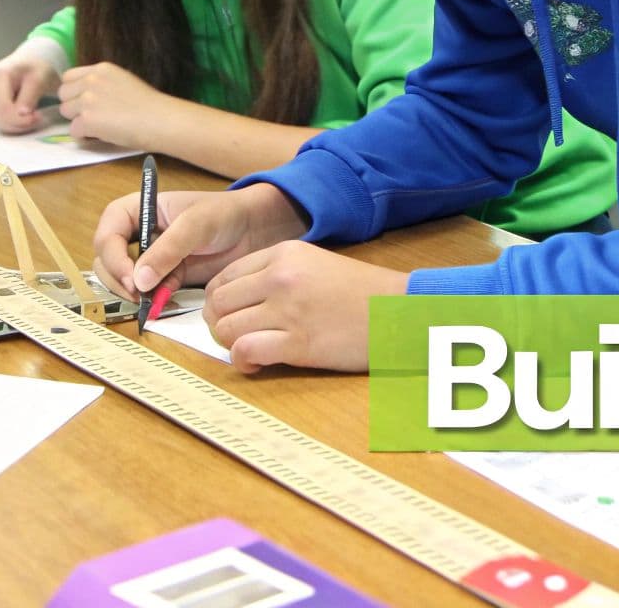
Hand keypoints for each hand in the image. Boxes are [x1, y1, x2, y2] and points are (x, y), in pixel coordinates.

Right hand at [0, 48, 60, 133]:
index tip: (37, 117)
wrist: (31, 62)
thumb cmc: (36, 68)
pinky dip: (12, 123)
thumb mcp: (39, 79)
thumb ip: (30, 96)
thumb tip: (22, 113)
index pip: (2, 108)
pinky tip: (23, 116)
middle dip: (19, 123)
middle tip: (37, 118)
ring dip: (16, 125)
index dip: (20, 119)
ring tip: (32, 115)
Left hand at [56, 62, 174, 148]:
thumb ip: (102, 83)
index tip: (84, 100)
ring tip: (100, 125)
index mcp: (101, 68)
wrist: (160, 119)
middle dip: (73, 105)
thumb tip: (87, 95)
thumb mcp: (123, 81)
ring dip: (78, 120)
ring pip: (66, 112)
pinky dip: (85, 135)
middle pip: (63, 94)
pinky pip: (74, 130)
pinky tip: (102, 134)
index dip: (74, 90)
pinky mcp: (87, 120)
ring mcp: (87, 100)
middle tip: (92, 115)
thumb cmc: (150, 104)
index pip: (68, 76)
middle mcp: (91, 80)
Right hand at [90, 183, 306, 302]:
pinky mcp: (164, 277)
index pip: (108, 233)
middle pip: (107, 260)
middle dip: (117, 279)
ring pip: (122, 279)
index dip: (113, 256)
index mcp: (137, 209)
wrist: (253, 230)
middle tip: (137, 295)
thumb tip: (138, 281)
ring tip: (149, 302)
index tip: (130, 277)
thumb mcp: (195, 225)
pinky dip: (149, 301)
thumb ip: (166, 251)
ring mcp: (149, 257)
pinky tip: (161, 305)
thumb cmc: (224, 214)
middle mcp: (137, 233)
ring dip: (130, 293)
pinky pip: (146, 292)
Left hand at [205, 242, 409, 373]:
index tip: (230, 316)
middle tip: (237, 337)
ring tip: (250, 350)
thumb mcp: (316, 265)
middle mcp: (280, 277)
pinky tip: (257, 363)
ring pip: (226, 328)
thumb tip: (240, 301)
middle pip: (219, 303)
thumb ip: (277, 275)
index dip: (218, 302)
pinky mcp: (298, 342)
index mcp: (284, 254)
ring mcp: (288, 309)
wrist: (400, 313)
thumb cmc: (362, 294)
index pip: (224, 277)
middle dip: (219, 324)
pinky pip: (245, 350)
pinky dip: (244, 361)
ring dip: (230, 344)